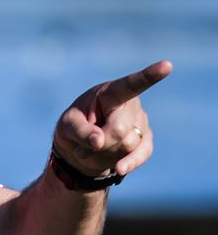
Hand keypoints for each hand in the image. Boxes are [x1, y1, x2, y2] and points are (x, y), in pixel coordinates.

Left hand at [54, 60, 171, 176]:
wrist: (81, 146)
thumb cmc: (73, 126)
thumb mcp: (67, 126)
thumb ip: (80, 131)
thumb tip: (99, 142)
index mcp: (111, 92)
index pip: (130, 84)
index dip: (149, 75)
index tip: (167, 66)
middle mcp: (131, 104)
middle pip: (120, 130)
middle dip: (100, 142)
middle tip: (86, 144)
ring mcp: (141, 122)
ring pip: (128, 145)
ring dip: (105, 153)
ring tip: (92, 148)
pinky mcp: (145, 140)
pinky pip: (143, 153)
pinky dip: (130, 163)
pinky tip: (119, 168)